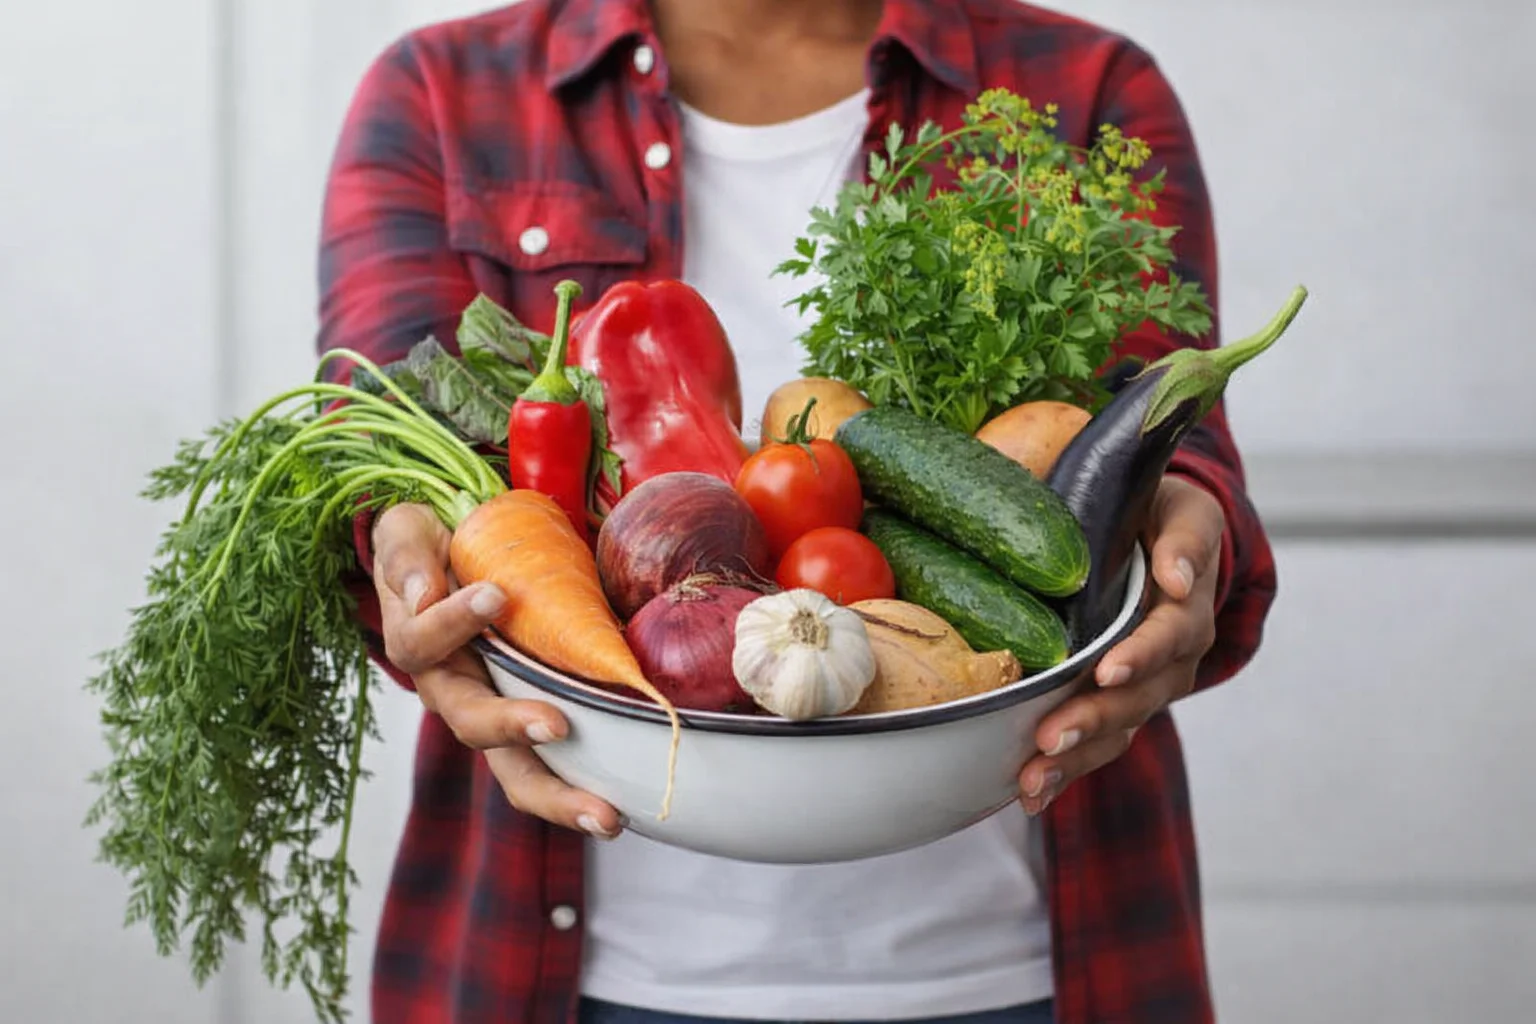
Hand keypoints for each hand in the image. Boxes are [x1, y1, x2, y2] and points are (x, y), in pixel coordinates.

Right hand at [371, 502, 621, 838]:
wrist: (461, 559)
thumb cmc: (434, 545)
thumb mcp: (407, 531)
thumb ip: (405, 556)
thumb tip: (421, 594)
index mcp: (418, 643)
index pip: (423, 642)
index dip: (452, 623)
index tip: (492, 596)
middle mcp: (453, 691)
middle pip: (472, 725)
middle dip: (513, 729)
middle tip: (556, 726)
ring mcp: (495, 715)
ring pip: (517, 770)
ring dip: (560, 796)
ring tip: (607, 817)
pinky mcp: (534, 724)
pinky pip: (554, 770)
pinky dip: (584, 792)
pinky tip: (625, 813)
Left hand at [1018, 476, 1223, 815]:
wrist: (1162, 539)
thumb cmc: (1154, 510)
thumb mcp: (1177, 506)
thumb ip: (1182, 537)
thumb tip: (1176, 577)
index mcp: (1190, 599)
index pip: (1173, 631)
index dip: (1141, 654)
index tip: (1107, 670)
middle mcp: (1178, 650)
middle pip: (1141, 693)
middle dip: (1094, 717)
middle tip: (1049, 735)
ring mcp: (1152, 683)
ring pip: (1119, 727)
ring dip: (1076, 755)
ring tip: (1032, 777)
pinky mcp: (1123, 703)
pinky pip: (1100, 743)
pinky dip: (1067, 771)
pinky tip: (1030, 796)